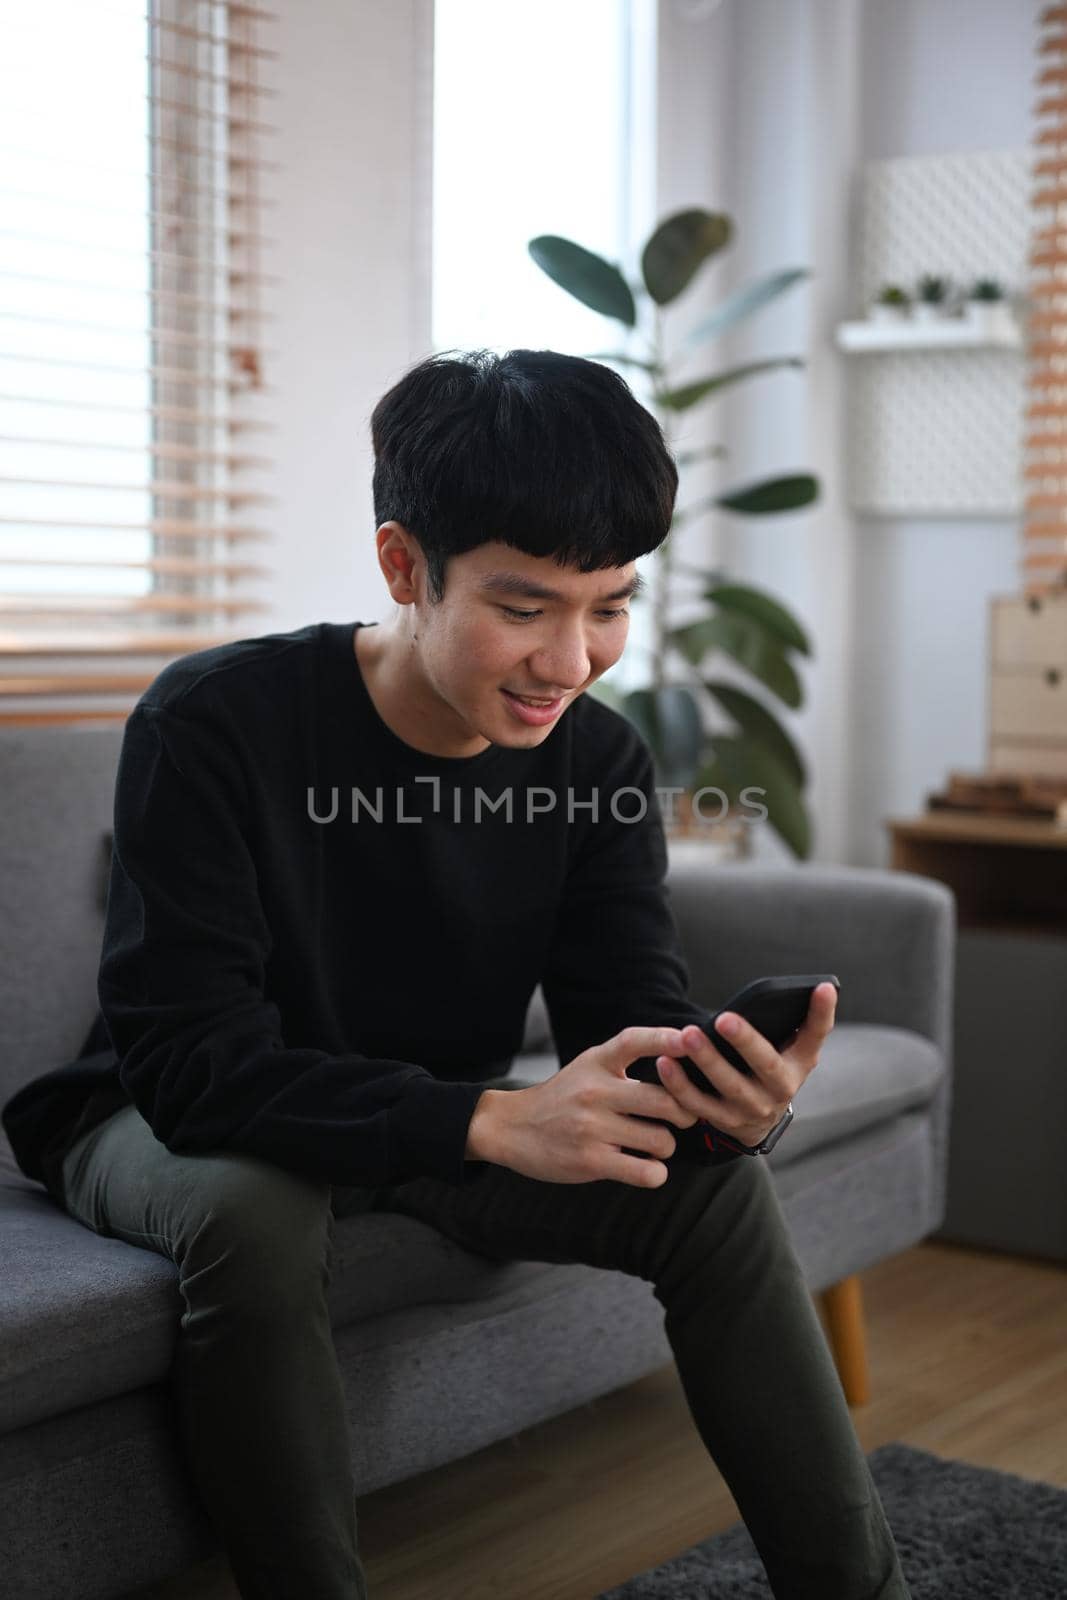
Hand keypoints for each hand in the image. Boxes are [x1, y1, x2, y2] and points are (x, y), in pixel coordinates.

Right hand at [468, 1026, 699, 1187]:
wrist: (512, 1127)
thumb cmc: (563, 1097)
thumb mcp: (588, 1066)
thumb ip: (626, 1061)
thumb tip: (682, 1062)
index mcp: (596, 1062)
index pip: (633, 1041)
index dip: (664, 1039)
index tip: (688, 1041)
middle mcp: (594, 1091)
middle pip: (664, 1101)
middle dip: (685, 1114)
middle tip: (683, 1119)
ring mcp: (592, 1127)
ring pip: (661, 1140)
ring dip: (666, 1146)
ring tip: (654, 1145)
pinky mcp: (590, 1161)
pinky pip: (646, 1171)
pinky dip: (655, 1173)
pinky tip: (646, 1167)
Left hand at [653, 982, 837, 1148]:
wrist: (759, 1120)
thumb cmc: (771, 1067)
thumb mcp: (791, 1049)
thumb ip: (799, 1022)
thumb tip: (813, 987)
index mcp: (799, 1063)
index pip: (815, 1035)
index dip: (821, 1012)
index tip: (822, 986)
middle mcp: (780, 1089)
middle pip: (765, 1064)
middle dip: (745, 1041)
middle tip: (723, 1018)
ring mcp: (752, 1109)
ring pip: (729, 1086)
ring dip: (707, 1061)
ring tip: (687, 1035)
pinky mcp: (724, 1121)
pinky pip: (699, 1104)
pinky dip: (680, 1085)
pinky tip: (665, 1062)